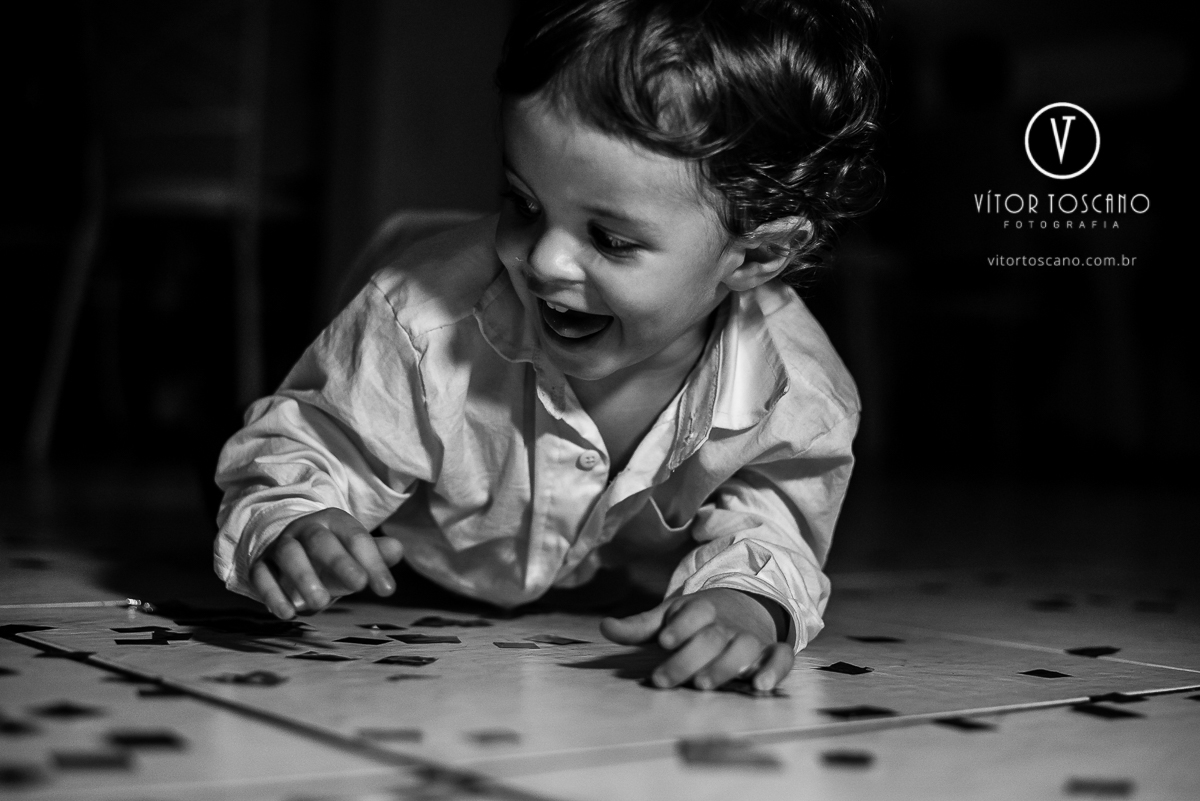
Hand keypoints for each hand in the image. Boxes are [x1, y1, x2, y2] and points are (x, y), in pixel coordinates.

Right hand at [250, 508, 402, 619]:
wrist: (292, 552)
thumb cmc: (333, 557)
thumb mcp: (355, 555)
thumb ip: (376, 555)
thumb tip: (397, 550)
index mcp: (334, 522)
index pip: (355, 538)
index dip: (373, 562)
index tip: (387, 590)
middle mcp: (305, 529)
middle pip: (320, 540)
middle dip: (340, 561)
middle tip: (359, 586)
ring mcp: (281, 546)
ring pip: (288, 554)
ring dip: (304, 577)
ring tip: (321, 603)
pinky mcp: (261, 565)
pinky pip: (262, 575)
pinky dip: (272, 594)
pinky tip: (288, 614)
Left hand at [600, 588, 793, 690]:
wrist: (744, 606)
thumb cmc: (697, 619)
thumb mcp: (669, 617)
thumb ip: (640, 626)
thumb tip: (605, 627)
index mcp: (702, 608)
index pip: (695, 611)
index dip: (681, 625)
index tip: (664, 641)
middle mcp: (728, 623)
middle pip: (712, 637)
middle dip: (689, 659)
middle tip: (665, 680)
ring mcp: (752, 637)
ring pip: (745, 647)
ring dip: (726, 665)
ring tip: (703, 685)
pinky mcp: (771, 652)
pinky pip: (781, 658)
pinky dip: (774, 670)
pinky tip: (760, 687)